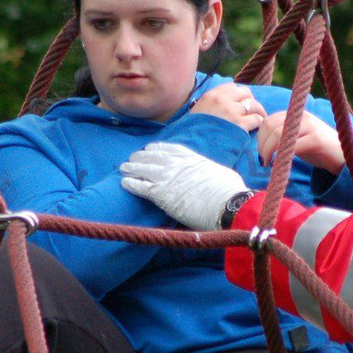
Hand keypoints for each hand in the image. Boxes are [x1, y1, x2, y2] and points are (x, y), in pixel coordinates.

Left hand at [120, 142, 251, 230]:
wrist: (226, 204)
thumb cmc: (229, 192)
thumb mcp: (221, 173)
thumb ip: (210, 171)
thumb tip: (217, 176)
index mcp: (191, 157)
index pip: (169, 148)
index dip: (157, 149)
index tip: (150, 149)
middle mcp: (176, 164)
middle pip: (152, 156)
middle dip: (141, 157)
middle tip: (133, 159)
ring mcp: (167, 177)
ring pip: (142, 169)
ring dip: (131, 168)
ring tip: (124, 168)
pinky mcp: (160, 194)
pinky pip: (140, 186)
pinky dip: (131, 184)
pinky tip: (124, 183)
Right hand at [189, 83, 266, 133]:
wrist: (191, 150)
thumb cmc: (191, 135)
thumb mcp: (196, 113)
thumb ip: (209, 106)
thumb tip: (219, 107)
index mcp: (210, 96)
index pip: (232, 87)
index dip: (239, 94)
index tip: (240, 103)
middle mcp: (222, 100)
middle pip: (245, 93)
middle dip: (251, 101)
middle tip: (252, 111)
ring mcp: (231, 112)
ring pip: (254, 105)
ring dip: (258, 112)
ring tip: (259, 119)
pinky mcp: (239, 126)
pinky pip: (257, 119)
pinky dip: (259, 123)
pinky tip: (257, 128)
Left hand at [256, 111, 344, 172]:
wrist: (344, 156)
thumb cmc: (318, 149)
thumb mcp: (298, 137)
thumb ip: (283, 135)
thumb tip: (261, 142)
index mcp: (296, 114)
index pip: (268, 120)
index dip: (259, 137)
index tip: (261, 152)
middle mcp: (302, 116)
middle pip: (270, 126)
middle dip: (261, 144)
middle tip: (262, 159)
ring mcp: (309, 127)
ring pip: (278, 135)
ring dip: (267, 150)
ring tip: (266, 162)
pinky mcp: (315, 140)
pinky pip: (291, 146)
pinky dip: (280, 156)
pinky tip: (278, 164)